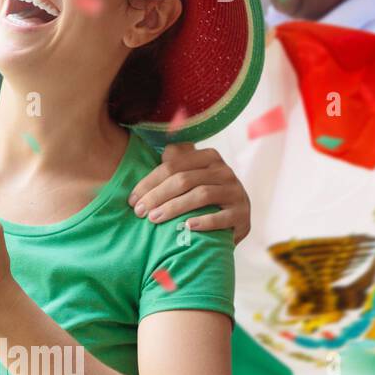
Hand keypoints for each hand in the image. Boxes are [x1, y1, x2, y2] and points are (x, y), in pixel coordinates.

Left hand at [128, 142, 250, 242]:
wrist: (231, 220)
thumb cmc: (199, 194)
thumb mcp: (189, 174)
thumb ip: (175, 160)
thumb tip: (162, 148)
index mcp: (208, 157)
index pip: (172, 166)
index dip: (149, 182)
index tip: (132, 199)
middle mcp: (225, 171)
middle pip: (184, 180)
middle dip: (157, 196)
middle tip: (139, 212)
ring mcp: (236, 192)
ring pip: (201, 195)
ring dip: (174, 207)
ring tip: (154, 219)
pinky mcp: (242, 214)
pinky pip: (222, 217)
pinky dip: (204, 221)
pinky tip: (187, 226)